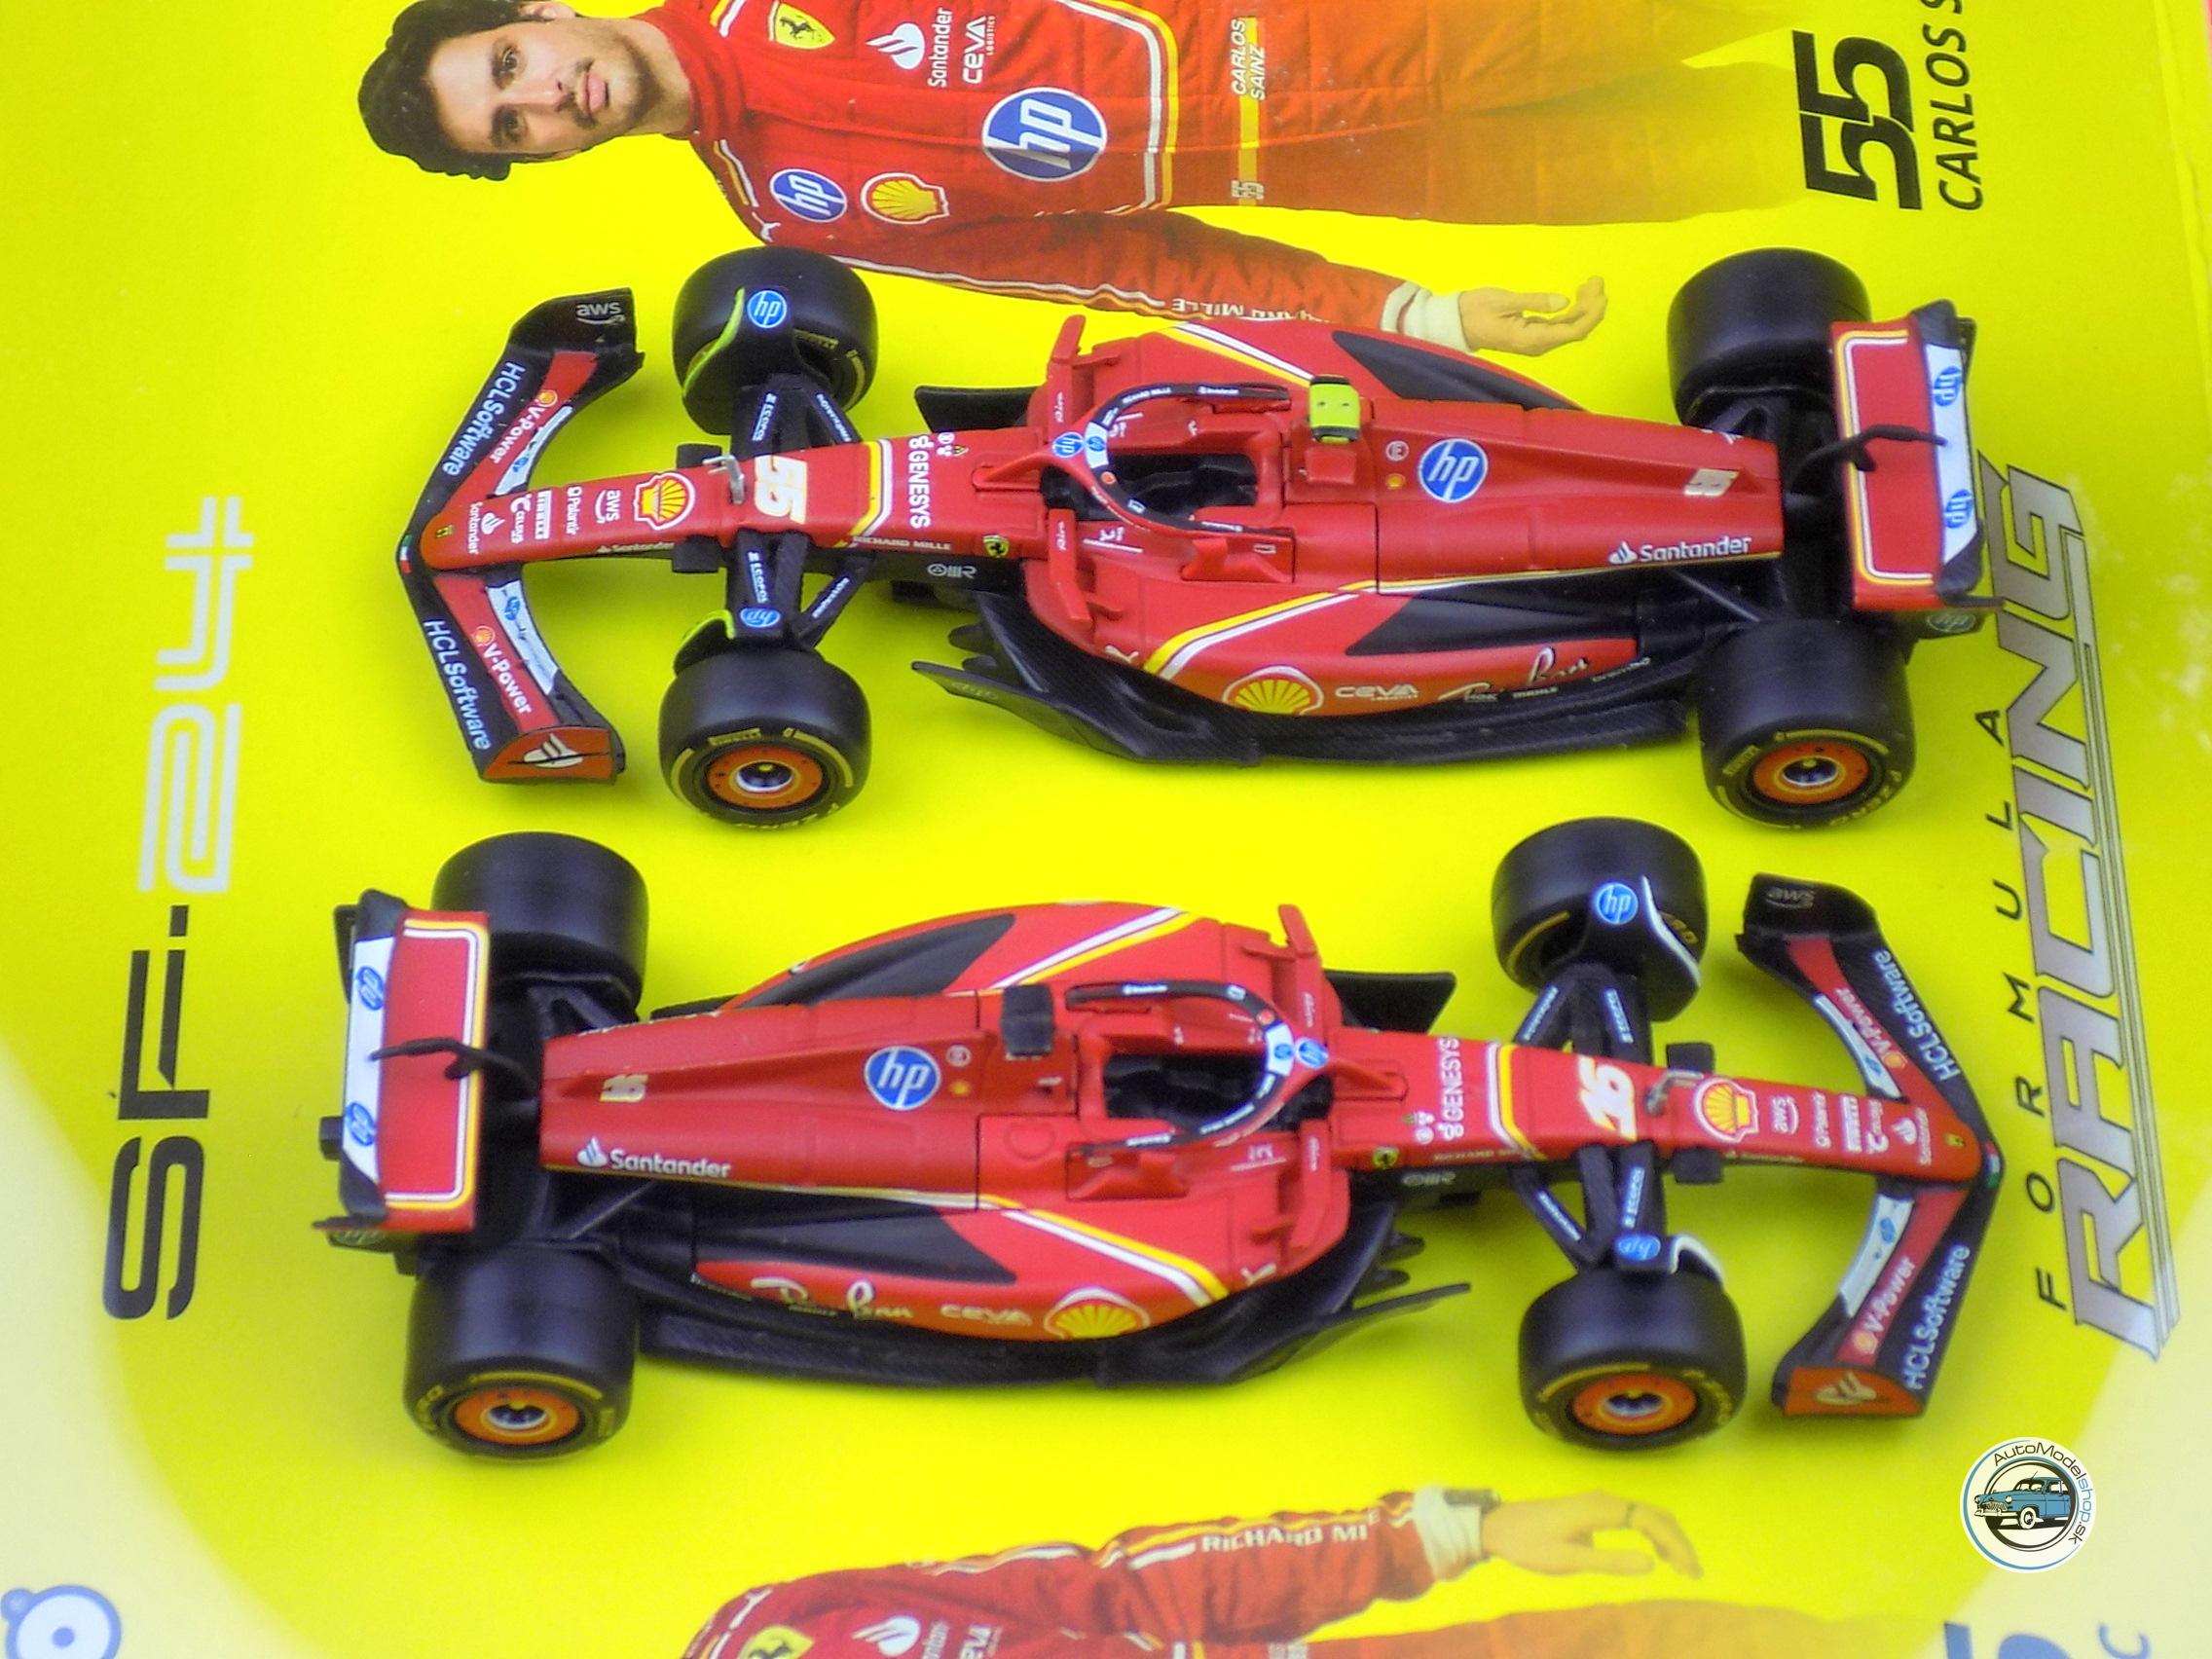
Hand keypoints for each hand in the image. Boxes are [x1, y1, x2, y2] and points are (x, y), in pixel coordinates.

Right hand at [1457, 277, 1607, 355]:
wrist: (1456, 323)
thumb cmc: (1475, 310)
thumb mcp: (1503, 301)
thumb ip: (1534, 301)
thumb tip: (1563, 301)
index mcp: (1532, 339)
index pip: (1573, 331)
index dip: (1591, 313)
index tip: (1600, 292)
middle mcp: (1539, 344)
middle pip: (1577, 329)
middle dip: (1592, 306)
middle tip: (1597, 279)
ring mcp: (1538, 340)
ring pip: (1571, 327)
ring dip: (1585, 306)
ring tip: (1591, 282)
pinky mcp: (1536, 334)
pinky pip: (1562, 324)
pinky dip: (1574, 310)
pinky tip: (1578, 294)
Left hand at [1480, 1492, 1701, 1577]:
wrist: (1498, 1526)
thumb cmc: (1529, 1544)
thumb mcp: (1568, 1560)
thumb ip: (1609, 1562)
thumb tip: (1652, 1564)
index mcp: (1600, 1508)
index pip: (1651, 1521)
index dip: (1675, 1545)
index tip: (1689, 1573)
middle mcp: (1605, 1499)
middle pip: (1654, 1514)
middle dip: (1678, 1541)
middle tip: (1694, 1574)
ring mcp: (1600, 1503)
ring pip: (1646, 1514)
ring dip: (1668, 1538)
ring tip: (1683, 1569)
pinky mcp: (1594, 1511)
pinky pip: (1634, 1518)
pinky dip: (1653, 1534)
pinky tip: (1657, 1556)